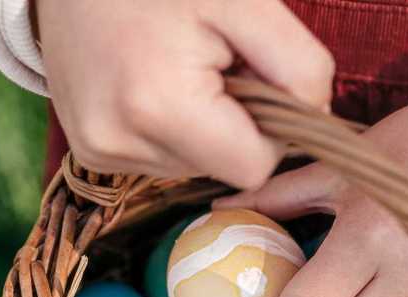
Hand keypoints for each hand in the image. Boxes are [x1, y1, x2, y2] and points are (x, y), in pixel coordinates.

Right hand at [35, 0, 333, 188]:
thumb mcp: (244, 2)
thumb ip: (298, 65)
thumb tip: (316, 119)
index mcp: (158, 107)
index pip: (254, 166)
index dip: (270, 127)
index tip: (253, 75)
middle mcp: (119, 143)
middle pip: (223, 170)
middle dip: (233, 122)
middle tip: (211, 61)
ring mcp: (99, 153)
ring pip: (194, 167)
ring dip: (201, 124)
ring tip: (175, 65)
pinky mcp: (90, 153)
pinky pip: (161, 160)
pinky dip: (170, 128)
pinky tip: (153, 83)